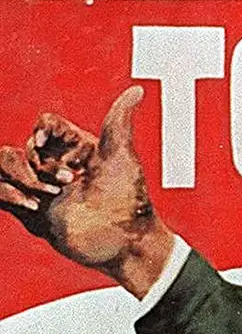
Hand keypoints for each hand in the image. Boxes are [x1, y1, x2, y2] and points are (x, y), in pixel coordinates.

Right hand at [0, 87, 172, 293]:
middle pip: (24, 147)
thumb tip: (136, 90)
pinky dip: (6, 193)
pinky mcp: (31, 211)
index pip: (46, 126)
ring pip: (5, 165)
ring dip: (21, 177)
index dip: (42, 132)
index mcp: (76, 149)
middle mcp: (57, 166)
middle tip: (67, 184)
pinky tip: (32, 205)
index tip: (45, 143)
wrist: (125, 243)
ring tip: (46, 198)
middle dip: (38, 163)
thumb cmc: (129, 200)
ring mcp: (42, 188)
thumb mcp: (121, 156)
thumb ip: (119, 122)